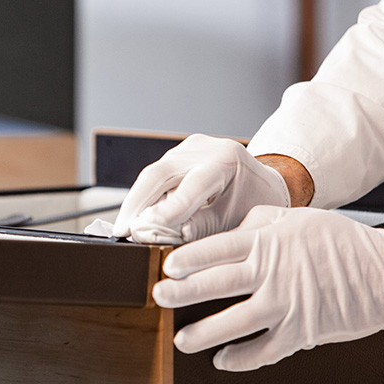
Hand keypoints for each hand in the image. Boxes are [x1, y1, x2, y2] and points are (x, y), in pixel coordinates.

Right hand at [86, 134, 290, 243]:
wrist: (262, 182)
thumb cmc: (252, 203)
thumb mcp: (234, 219)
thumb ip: (202, 227)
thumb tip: (165, 235)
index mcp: (226, 161)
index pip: (193, 184)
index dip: (169, 208)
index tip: (147, 228)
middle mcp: (203, 148)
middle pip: (159, 173)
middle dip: (136, 204)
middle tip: (122, 231)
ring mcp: (186, 148)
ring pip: (151, 175)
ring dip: (135, 202)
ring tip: (123, 228)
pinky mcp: (176, 155)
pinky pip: (154, 176)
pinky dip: (142, 198)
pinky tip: (133, 217)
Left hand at [154, 206, 383, 370]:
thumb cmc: (342, 244)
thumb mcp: (296, 219)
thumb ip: (258, 223)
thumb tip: (229, 231)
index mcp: (267, 242)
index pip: (216, 249)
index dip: (187, 259)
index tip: (167, 267)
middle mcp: (272, 272)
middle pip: (216, 284)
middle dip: (182, 293)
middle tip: (160, 298)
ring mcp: (285, 304)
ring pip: (234, 322)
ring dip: (204, 333)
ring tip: (182, 339)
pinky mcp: (300, 332)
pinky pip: (264, 350)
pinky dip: (241, 359)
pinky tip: (223, 361)